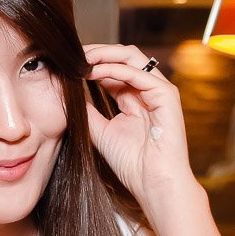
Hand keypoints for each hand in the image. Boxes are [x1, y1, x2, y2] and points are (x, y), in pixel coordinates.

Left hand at [83, 44, 198, 221]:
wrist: (153, 184)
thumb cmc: (132, 164)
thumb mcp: (100, 131)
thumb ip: (88, 111)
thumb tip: (70, 92)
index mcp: (134, 98)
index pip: (112, 68)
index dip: (91, 62)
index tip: (68, 63)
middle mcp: (147, 90)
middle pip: (122, 57)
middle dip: (96, 52)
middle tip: (73, 54)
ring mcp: (159, 91)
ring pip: (130, 58)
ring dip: (103, 55)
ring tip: (81, 59)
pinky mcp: (166, 95)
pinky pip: (137, 74)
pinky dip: (114, 69)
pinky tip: (93, 72)